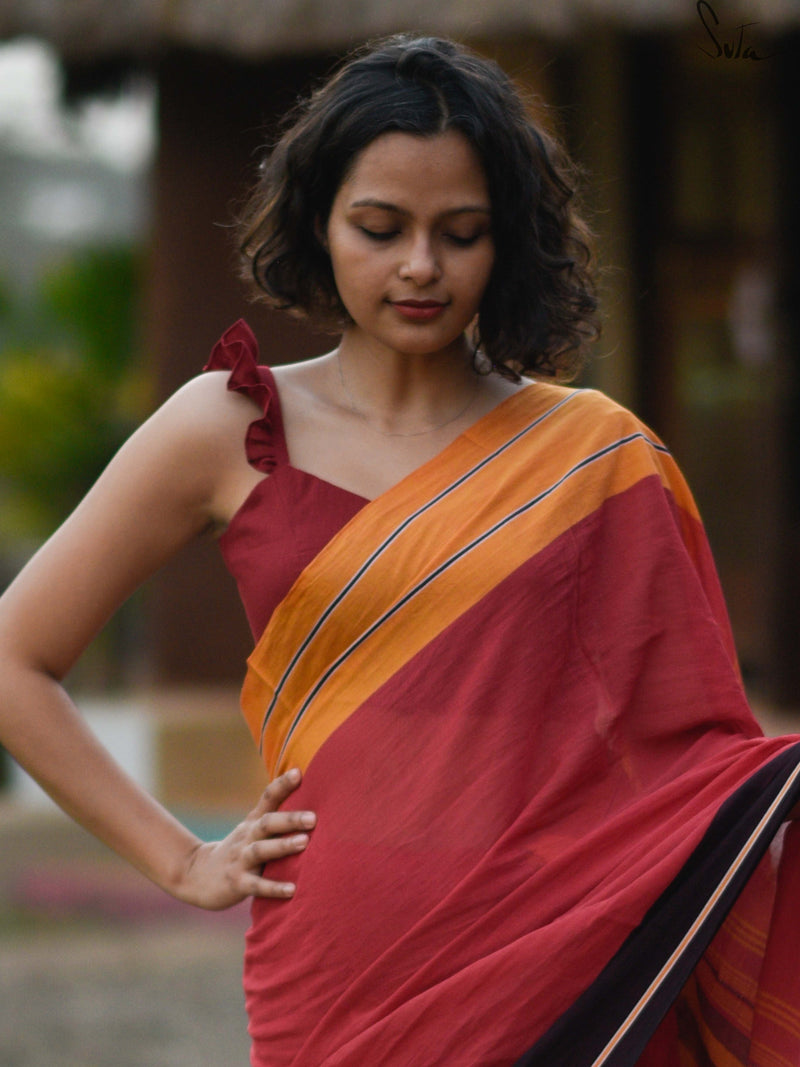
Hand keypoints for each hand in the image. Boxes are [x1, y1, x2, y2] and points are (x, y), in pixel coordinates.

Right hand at [174, 768, 315, 909]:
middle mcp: (247, 837)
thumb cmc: (238, 849)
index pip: (268, 798)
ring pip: (261, 850)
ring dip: (282, 846)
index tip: (299, 772)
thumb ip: (276, 817)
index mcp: (253, 822)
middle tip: (313, 818)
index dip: (282, 784)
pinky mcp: (237, 883)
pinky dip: (273, 888)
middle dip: (290, 819)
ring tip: (305, 842)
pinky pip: (256, 886)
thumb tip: (311, 801)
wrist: (197, 875)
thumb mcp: (252, 829)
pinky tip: (292, 890)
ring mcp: (240, 860)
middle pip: (267, 823)